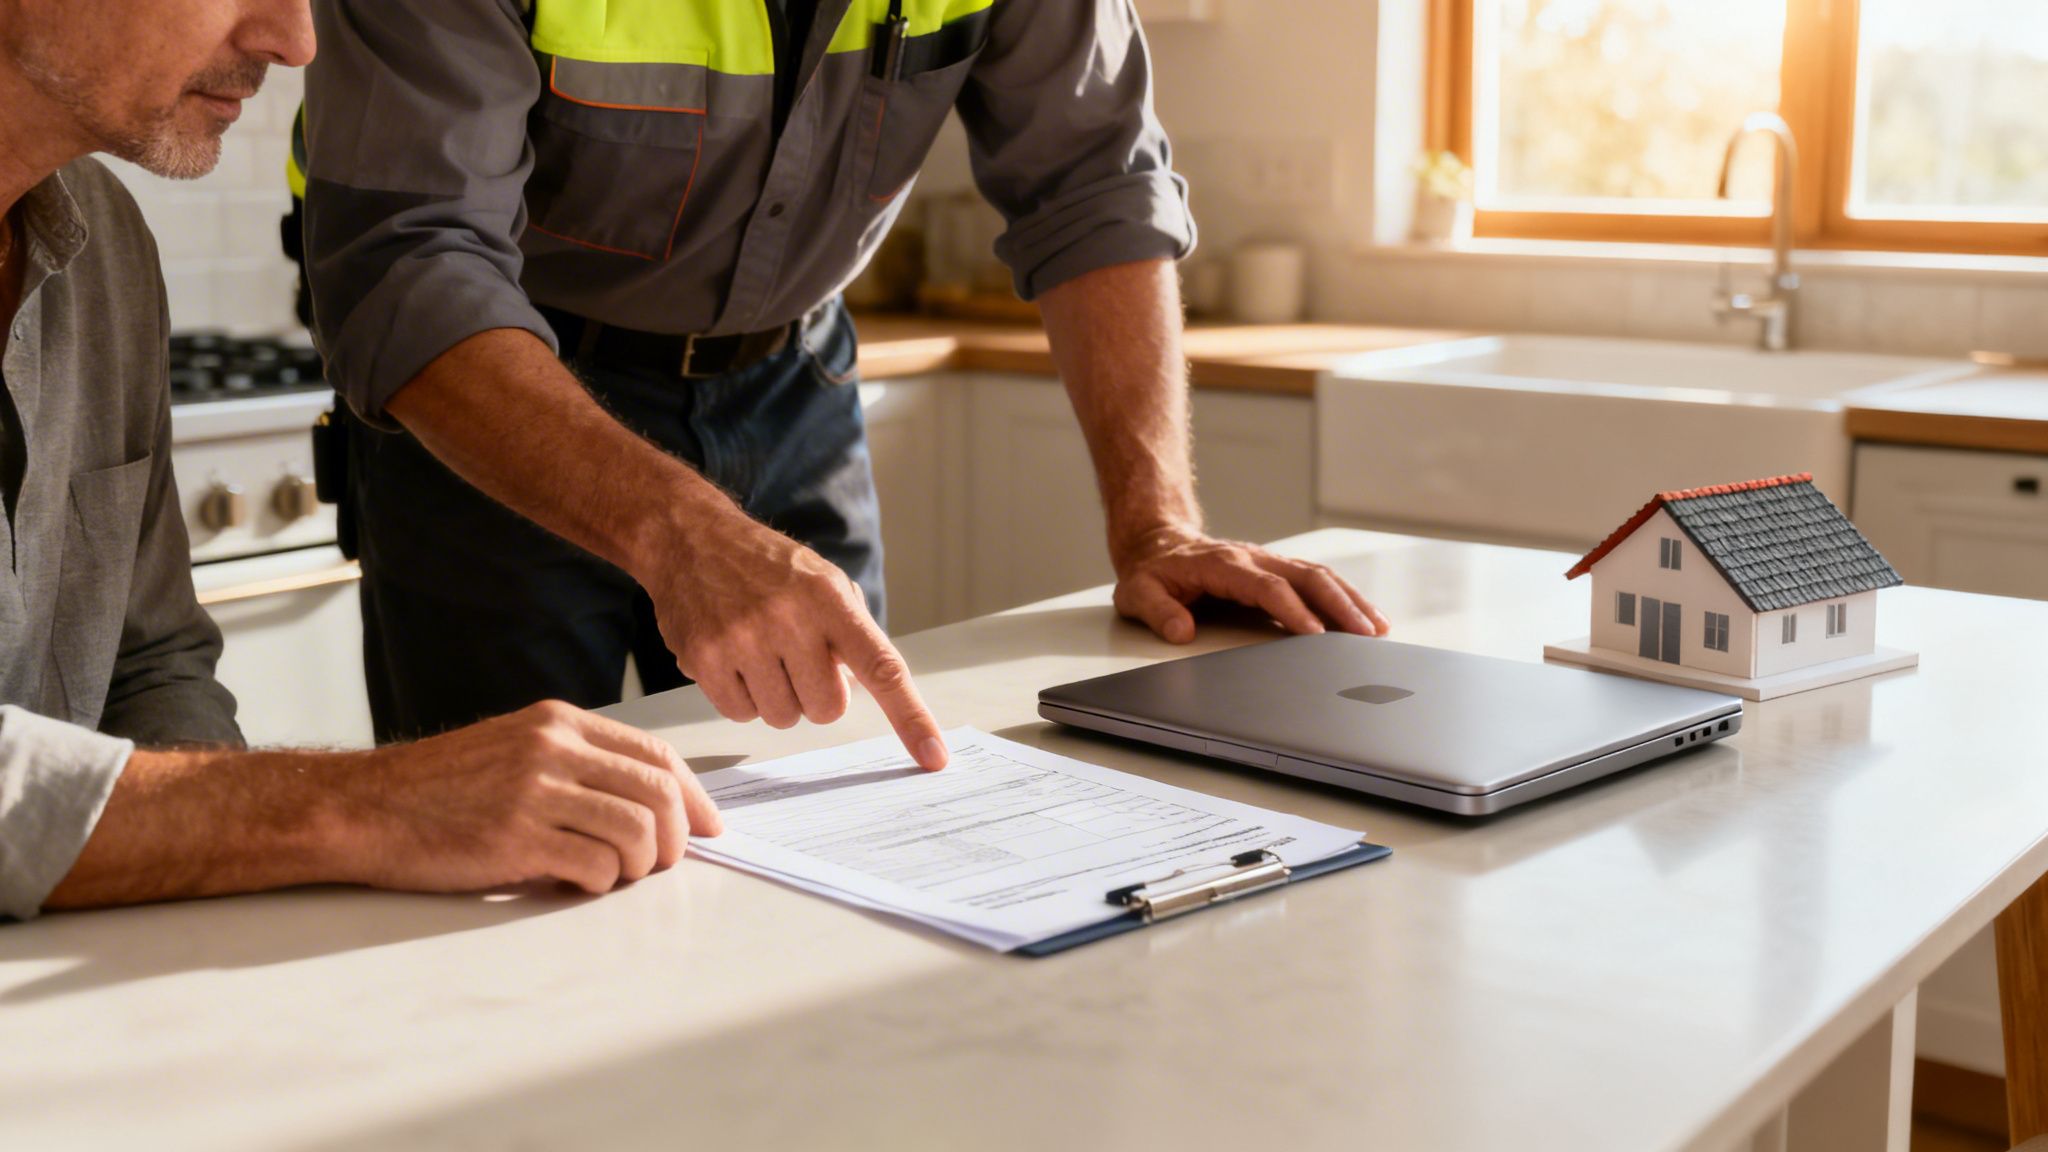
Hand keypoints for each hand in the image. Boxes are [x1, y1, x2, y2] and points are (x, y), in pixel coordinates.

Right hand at [338, 701, 723, 894]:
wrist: (365, 808)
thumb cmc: (439, 789)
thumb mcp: (514, 749)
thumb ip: (576, 764)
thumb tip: (648, 805)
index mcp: (559, 723)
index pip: (656, 754)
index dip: (693, 796)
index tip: (708, 826)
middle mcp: (553, 748)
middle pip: (658, 792)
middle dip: (677, 837)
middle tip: (664, 863)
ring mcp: (535, 790)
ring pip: (637, 830)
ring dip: (640, 865)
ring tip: (615, 876)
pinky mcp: (515, 836)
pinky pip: (595, 864)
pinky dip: (600, 882)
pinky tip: (576, 883)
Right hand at [640, 510, 948, 770]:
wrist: (690, 538)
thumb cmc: (767, 567)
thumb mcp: (824, 582)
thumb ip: (852, 635)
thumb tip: (866, 690)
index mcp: (829, 598)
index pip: (881, 668)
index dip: (911, 718)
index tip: (933, 757)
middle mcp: (787, 619)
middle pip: (827, 709)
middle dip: (818, 695)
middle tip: (798, 661)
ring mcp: (742, 640)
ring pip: (783, 717)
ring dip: (778, 697)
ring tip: (761, 654)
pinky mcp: (703, 659)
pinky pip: (740, 714)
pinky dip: (742, 698)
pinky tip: (734, 660)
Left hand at [1112, 527, 1391, 643]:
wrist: (1160, 545)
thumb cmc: (1153, 573)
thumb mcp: (1138, 593)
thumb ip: (1157, 611)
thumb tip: (1180, 631)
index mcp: (1224, 566)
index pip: (1267, 588)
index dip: (1293, 610)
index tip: (1314, 634)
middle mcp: (1254, 559)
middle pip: (1306, 577)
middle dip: (1339, 605)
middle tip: (1364, 635)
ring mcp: (1270, 562)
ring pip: (1319, 575)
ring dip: (1351, 600)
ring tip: (1377, 629)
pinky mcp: (1279, 570)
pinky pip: (1317, 579)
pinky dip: (1345, 596)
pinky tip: (1365, 617)